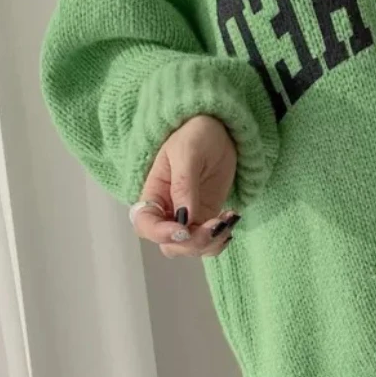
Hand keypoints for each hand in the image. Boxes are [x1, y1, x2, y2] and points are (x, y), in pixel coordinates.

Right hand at [132, 115, 238, 257]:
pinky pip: (209, 241)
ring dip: (210, 243)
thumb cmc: (196, 133)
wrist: (220, 129)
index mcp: (155, 193)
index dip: (160, 234)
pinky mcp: (207, 217)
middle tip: (215, 224)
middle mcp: (168, 210)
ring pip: (190, 247)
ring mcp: (189, 216)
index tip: (183, 230)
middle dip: (192, 242)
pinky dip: (220, 239)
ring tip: (227, 220)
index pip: (145, 224)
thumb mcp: (188, 153)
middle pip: (170, 244)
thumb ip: (184, 185)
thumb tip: (184, 218)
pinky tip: (230, 220)